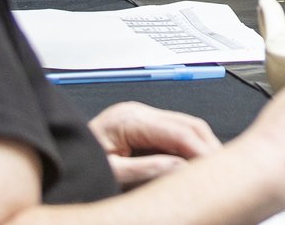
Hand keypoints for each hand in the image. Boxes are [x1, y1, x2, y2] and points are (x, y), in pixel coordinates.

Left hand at [90, 101, 219, 188]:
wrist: (60, 159)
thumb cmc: (78, 162)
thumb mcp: (111, 171)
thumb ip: (146, 168)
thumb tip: (181, 168)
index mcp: (130, 118)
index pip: (179, 132)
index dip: (202, 150)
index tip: (217, 168)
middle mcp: (139, 113)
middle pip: (189, 124)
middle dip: (208, 146)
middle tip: (224, 170)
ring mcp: (142, 118)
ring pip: (186, 128)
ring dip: (201, 148)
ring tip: (214, 170)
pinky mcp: (144, 128)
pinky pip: (175, 136)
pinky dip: (189, 150)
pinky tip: (196, 165)